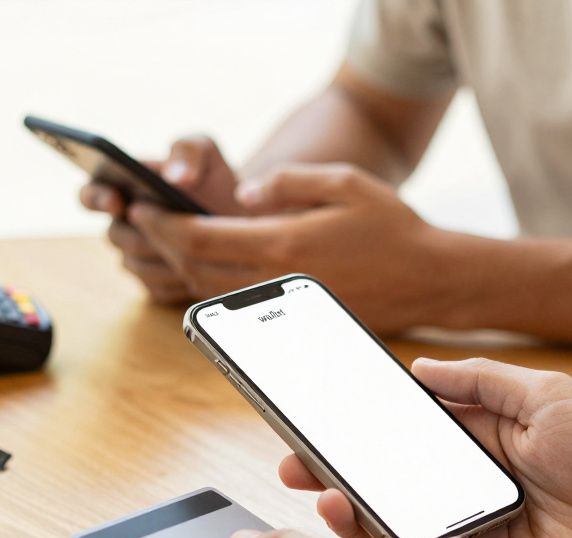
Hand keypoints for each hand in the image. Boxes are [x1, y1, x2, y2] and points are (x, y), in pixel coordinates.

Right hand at [79, 135, 242, 304]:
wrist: (239, 217)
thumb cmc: (213, 178)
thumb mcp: (204, 151)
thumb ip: (186, 151)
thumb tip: (172, 177)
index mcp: (121, 185)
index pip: (89, 193)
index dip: (96, 198)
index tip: (116, 201)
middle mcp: (122, 222)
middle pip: (114, 235)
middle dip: (141, 233)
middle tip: (169, 228)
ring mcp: (135, 255)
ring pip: (134, 264)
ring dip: (162, 256)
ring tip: (196, 248)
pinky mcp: (153, 282)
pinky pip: (155, 287)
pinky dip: (176, 279)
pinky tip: (201, 268)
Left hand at [127, 163, 451, 332]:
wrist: (430, 279)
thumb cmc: (392, 226)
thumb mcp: (345, 181)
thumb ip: (287, 180)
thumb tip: (240, 192)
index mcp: (284, 245)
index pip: (200, 238)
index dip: (162, 224)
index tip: (142, 207)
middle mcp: (277, 282)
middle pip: (194, 270)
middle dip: (159, 245)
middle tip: (141, 221)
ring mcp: (283, 309)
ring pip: (208, 293)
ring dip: (178, 267)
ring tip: (163, 240)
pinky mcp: (291, 322)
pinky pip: (233, 308)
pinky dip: (205, 286)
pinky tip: (201, 265)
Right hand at [281, 358, 571, 537]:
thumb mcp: (544, 394)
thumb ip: (479, 381)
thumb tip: (419, 368)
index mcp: (474, 438)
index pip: (400, 434)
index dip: (355, 431)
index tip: (312, 425)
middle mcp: (464, 483)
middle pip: (386, 482)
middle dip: (336, 478)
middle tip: (296, 472)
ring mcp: (474, 527)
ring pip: (402, 527)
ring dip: (364, 521)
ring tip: (337, 506)